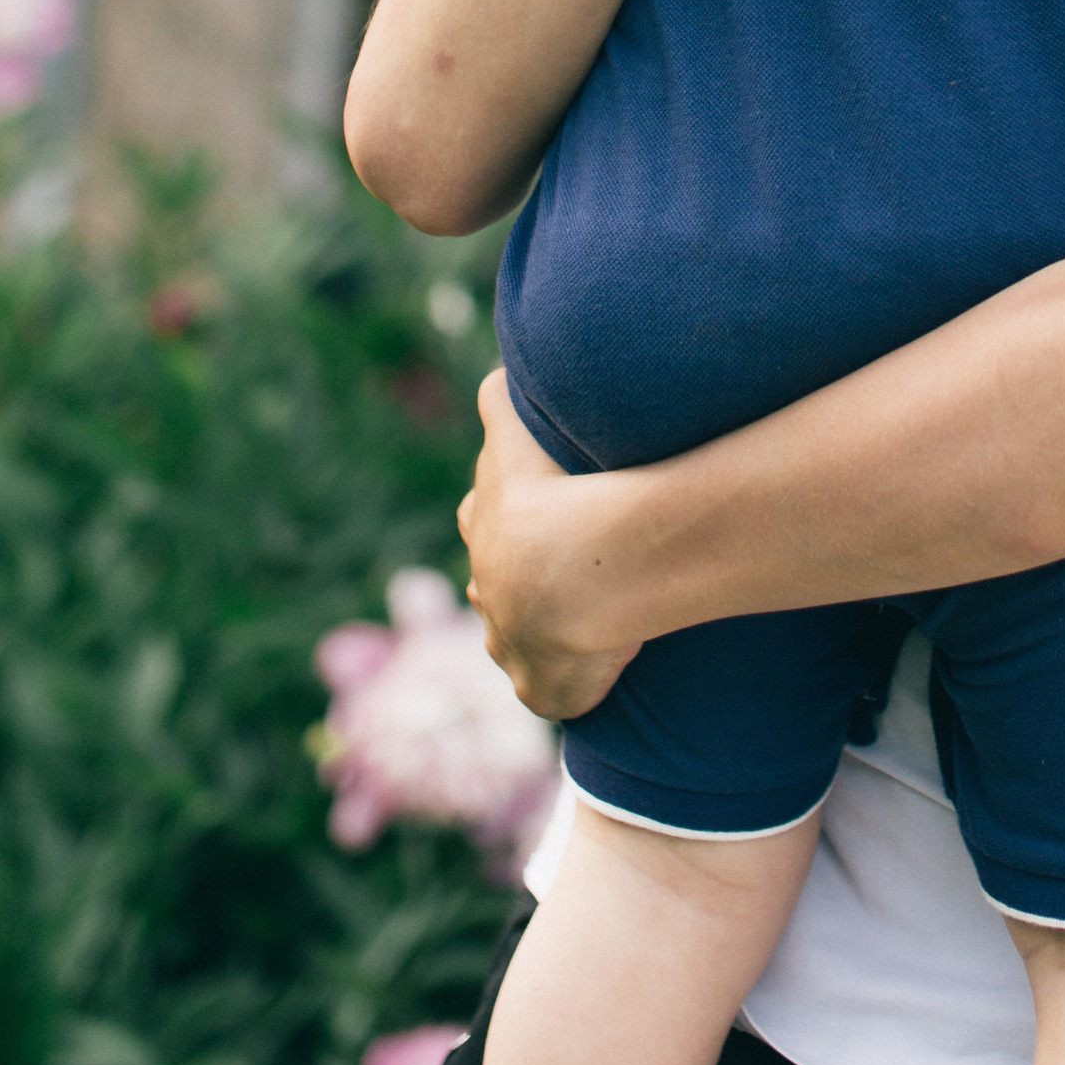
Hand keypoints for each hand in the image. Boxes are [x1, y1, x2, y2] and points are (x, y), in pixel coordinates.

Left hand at [458, 371, 639, 721]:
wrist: (569, 576)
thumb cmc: (550, 498)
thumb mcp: (516, 433)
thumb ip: (500, 401)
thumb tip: (496, 373)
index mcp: (483, 527)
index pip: (480, 515)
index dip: (498, 513)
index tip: (522, 512)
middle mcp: (488, 590)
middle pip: (489, 582)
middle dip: (506, 579)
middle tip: (543, 575)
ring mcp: (509, 643)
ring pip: (510, 638)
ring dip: (530, 632)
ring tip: (563, 628)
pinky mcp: (540, 688)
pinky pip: (547, 691)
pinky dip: (562, 685)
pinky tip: (584, 679)